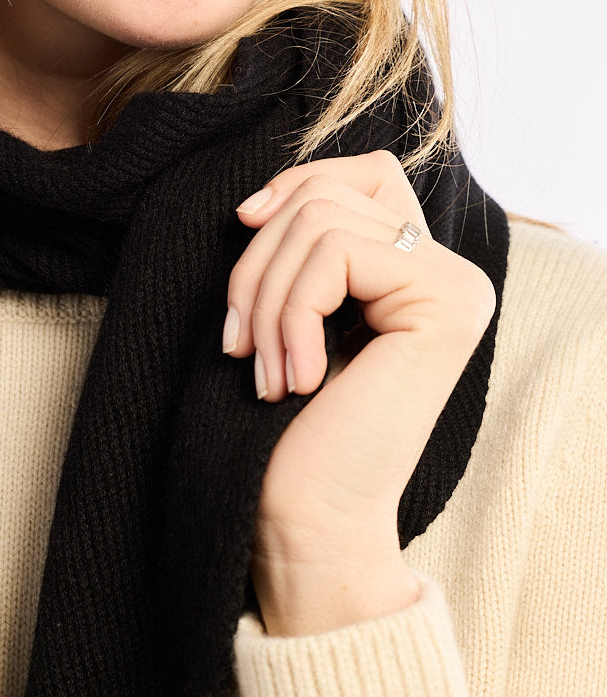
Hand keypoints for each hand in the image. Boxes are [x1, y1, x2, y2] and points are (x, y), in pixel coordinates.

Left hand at [224, 150, 496, 632]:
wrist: (309, 522)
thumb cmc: (287, 427)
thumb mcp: (288, 310)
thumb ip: (301, 243)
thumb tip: (259, 194)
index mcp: (421, 271)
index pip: (362, 174)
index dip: (293, 185)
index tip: (243, 226)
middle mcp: (454, 274)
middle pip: (329, 194)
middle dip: (258, 261)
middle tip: (239, 342)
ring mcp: (457, 288)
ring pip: (322, 222)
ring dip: (266, 296)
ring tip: (260, 367)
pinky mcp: (444, 307)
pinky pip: (334, 255)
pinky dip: (289, 315)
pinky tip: (293, 381)